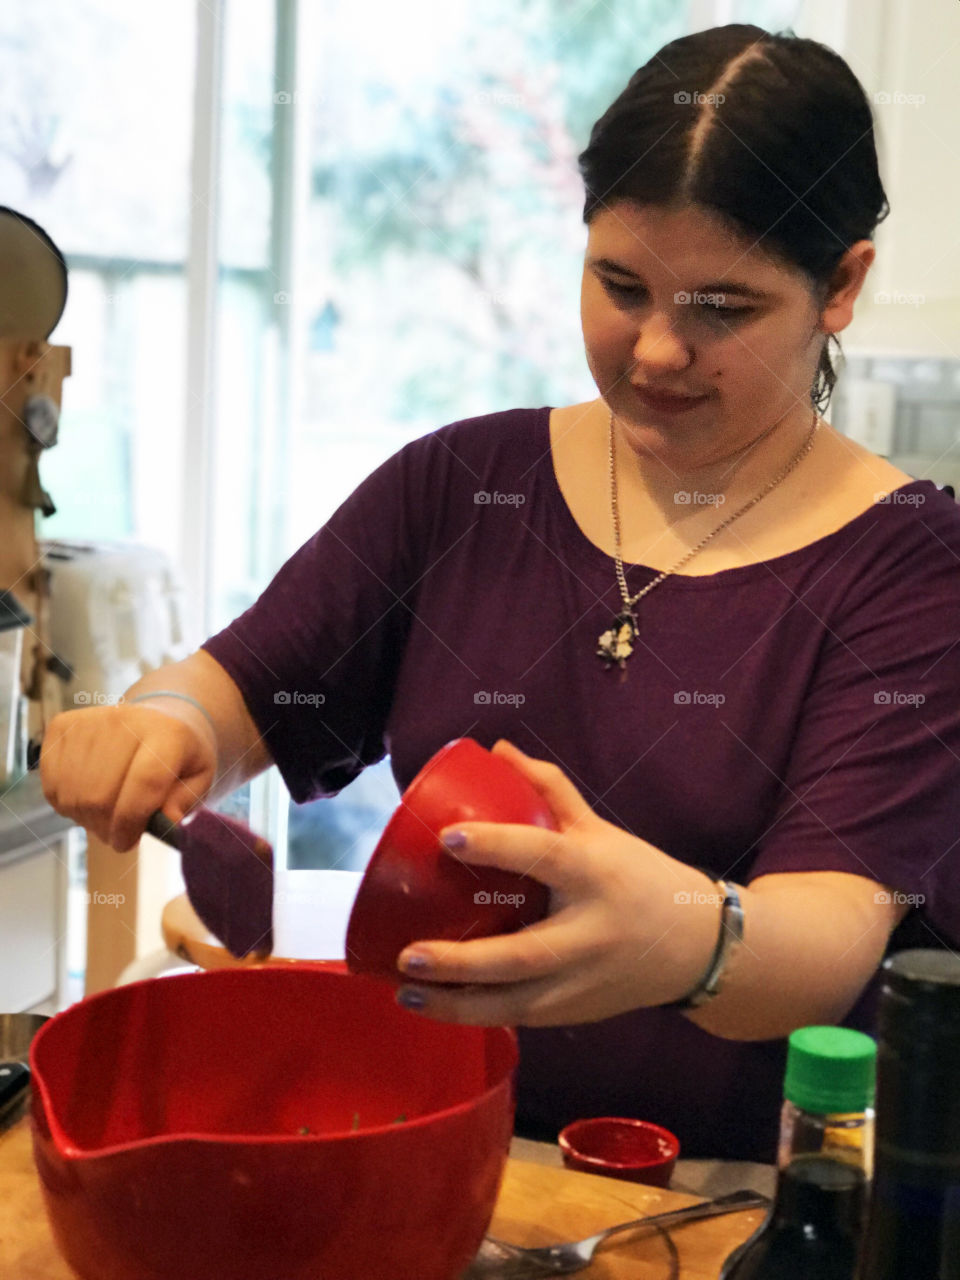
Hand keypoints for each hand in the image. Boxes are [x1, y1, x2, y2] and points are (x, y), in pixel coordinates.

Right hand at [39, 703, 217, 850]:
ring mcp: (89, 722)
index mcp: (168, 733)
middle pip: (100, 794)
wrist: (158, 720)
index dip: (132, 822)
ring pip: (74, 795)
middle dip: (108, 827)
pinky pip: (52, 786)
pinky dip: (68, 804)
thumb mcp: (198, 780)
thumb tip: (168, 821)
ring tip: (108, 814)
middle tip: (120, 832)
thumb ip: (184, 803)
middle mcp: (125, 720)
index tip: (127, 842)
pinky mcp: (61, 727)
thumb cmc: (178, 758)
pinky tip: (89, 797)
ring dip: (87, 819)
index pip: (145, 782)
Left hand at [394, 740, 717, 1026]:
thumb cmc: (637, 877)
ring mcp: (583, 980)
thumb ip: (549, 790)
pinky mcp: (576, 1011)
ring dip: (455, 1004)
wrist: (697, 947)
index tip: (448, 838)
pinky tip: (431, 1007)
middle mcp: (590, 933)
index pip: (544, 856)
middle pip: (523, 955)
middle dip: (462, 963)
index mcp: (595, 874)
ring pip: (514, 1003)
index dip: (497, 845)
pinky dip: (474, 1015)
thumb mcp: (600, 830)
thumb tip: (496, 750)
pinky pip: (518, 1017)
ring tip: (405, 993)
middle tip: (409, 954)